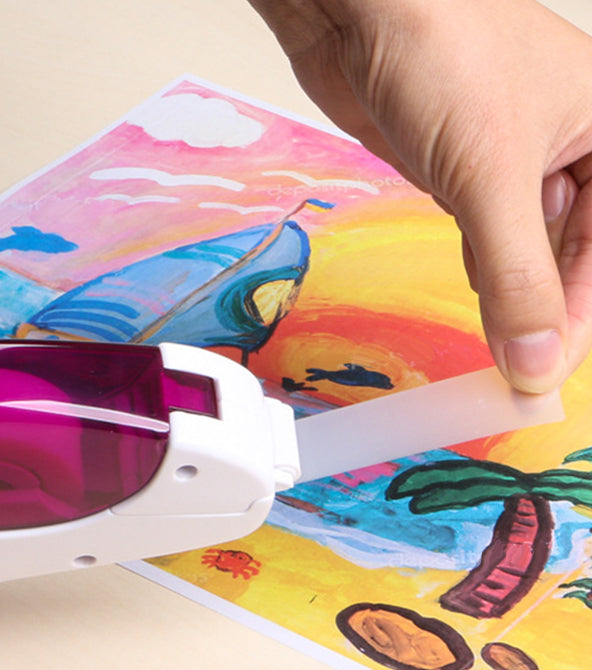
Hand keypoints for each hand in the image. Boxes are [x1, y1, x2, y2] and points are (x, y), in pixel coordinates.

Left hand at [248, 0, 591, 392]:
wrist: (358, 8)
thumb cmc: (443, 54)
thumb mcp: (492, 176)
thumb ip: (517, 275)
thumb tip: (535, 360)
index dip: (579, 316)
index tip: (545, 375)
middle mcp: (570, 146)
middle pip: (576, 251)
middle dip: (548, 310)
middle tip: (518, 372)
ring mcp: (513, 158)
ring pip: (530, 245)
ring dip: (515, 294)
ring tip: (501, 345)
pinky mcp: (462, 166)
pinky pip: (486, 231)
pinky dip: (483, 266)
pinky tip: (479, 291)